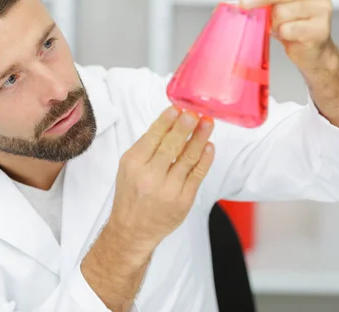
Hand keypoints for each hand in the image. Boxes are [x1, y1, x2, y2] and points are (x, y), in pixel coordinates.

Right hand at [108, 106, 214, 253]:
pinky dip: (205, 159)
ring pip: (188, 158)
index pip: (152, 137)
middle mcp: (150, 176)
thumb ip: (147, 147)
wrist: (133, 230)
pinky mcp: (183, 200)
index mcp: (133, 164)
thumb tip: (170, 122)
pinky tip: (209, 146)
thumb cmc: (131, 194)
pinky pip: (197, 175)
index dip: (166, 122)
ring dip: (200, 138)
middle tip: (195, 112)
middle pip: (171, 146)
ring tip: (207, 123)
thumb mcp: (128, 167)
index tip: (177, 108)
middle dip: (185, 127)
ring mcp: (168, 189)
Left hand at [224, 0, 334, 71]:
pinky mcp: (321, 30)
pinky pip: (291, 29)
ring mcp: (323, 8)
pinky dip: (282, 33)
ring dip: (272, 20)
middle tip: (243, 3)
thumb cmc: (289, 18)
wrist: (309, 46)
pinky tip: (284, 34)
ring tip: (273, 24)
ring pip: (285, 11)